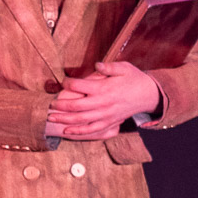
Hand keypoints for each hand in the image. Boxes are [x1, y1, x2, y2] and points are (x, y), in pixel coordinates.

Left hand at [45, 60, 161, 139]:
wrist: (148, 95)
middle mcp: (103, 104)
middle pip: (76, 106)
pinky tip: (66, 131)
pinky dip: (78, 132)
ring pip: (80, 120)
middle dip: (60, 106)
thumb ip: (109, 67)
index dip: (67, 83)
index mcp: (104, 88)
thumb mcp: (124, 67)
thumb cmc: (134, 79)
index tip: (63, 81)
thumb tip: (97, 65)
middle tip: (48, 104)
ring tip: (51, 118)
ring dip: (64, 120)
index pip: (79, 86)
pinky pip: (91, 130)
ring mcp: (105, 115)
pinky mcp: (109, 123)